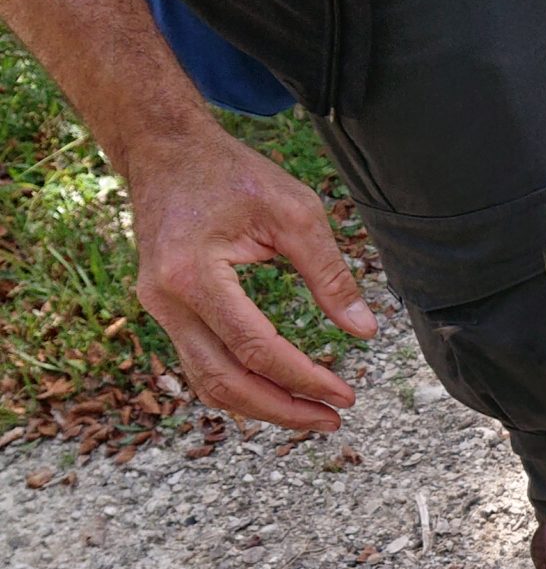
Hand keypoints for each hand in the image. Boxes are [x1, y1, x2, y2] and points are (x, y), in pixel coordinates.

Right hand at [126, 121, 376, 433]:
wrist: (164, 149)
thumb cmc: (231, 173)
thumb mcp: (294, 212)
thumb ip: (330, 273)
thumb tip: (364, 331)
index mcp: (194, 273)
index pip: (256, 348)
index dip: (304, 379)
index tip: (346, 395)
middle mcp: (167, 299)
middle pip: (224, 381)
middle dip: (282, 410)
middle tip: (332, 419)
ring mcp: (158, 307)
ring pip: (207, 382)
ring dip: (260, 407)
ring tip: (311, 415)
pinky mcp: (163, 309)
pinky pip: (200, 363)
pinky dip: (238, 385)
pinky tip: (277, 392)